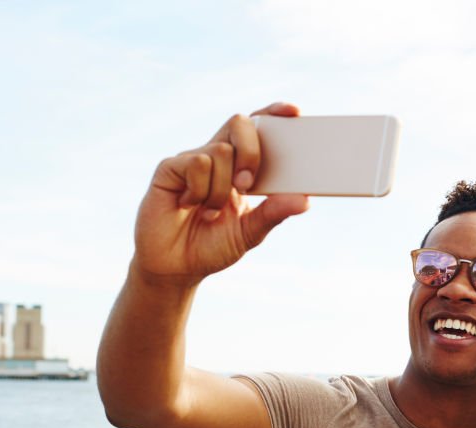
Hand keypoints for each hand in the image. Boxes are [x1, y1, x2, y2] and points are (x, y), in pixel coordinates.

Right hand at [133, 102, 309, 283]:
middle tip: (248, 184)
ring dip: (222, 188)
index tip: (295, 112)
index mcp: (240, 167)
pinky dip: (200, 189)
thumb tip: (305, 200)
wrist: (175, 267)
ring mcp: (192, 160)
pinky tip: (189, 206)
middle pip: (240, 124)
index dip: (273, 114)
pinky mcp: (169, 168)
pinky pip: (196, 163)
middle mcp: (217, 157)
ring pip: (220, 150)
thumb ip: (274, 213)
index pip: (258, 129)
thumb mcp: (250, 232)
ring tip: (210, 213)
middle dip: (252, 151)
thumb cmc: (213, 246)